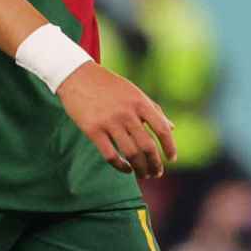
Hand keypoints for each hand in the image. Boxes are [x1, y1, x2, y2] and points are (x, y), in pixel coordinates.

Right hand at [58, 62, 177, 177]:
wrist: (77, 76)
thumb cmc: (109, 85)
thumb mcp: (134, 92)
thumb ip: (153, 110)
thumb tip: (172, 128)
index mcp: (140, 102)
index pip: (162, 129)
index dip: (170, 147)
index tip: (172, 159)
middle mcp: (127, 113)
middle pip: (147, 146)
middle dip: (155, 164)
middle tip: (157, 173)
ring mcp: (109, 122)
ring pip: (131, 154)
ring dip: (140, 168)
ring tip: (143, 174)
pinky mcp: (93, 130)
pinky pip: (110, 155)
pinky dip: (121, 166)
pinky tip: (126, 169)